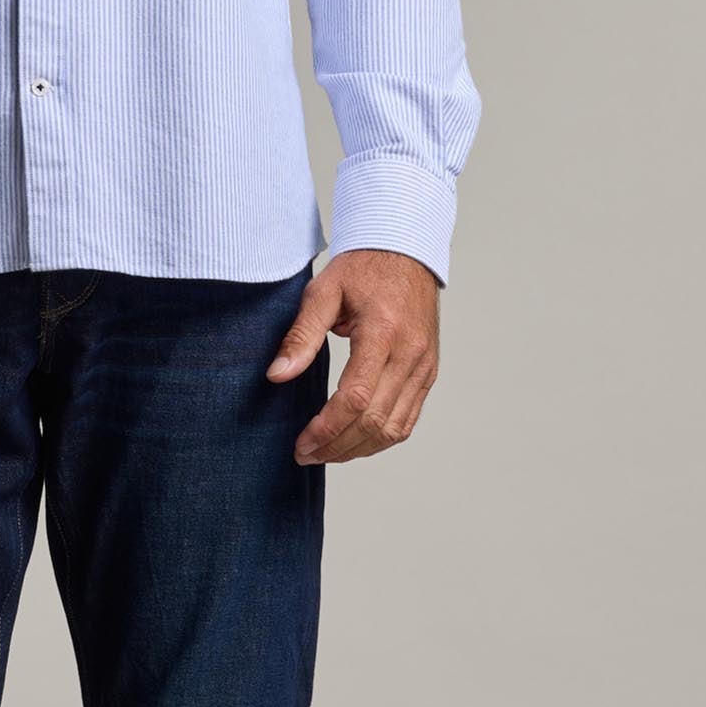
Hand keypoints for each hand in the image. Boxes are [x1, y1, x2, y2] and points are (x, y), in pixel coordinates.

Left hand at [266, 247, 440, 463]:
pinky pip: (408, 419)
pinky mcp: (428, 372)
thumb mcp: (322, 292)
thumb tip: (277, 376)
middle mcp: (410, 354)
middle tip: (306, 454)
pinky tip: (355, 441)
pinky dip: (381, 438)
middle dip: (337, 447)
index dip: (327, 429)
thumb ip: (300, 336)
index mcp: (383, 334)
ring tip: (327, 453)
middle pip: (375, 422)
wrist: (405, 252)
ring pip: (395, 429)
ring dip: (359, 449)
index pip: (356, 398)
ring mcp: (424, 367)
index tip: (302, 443)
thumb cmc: (362, 269)